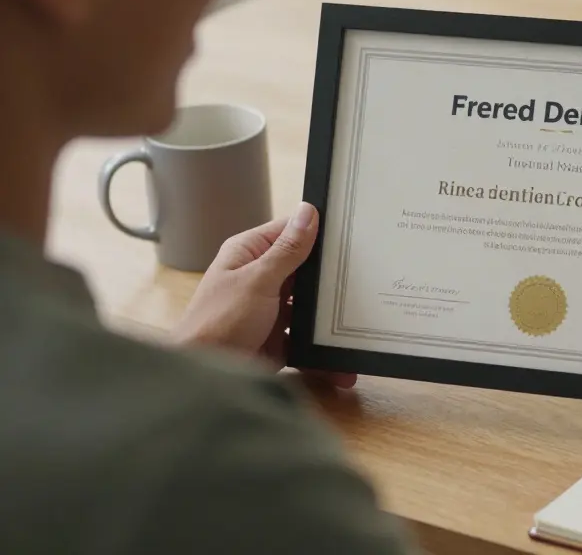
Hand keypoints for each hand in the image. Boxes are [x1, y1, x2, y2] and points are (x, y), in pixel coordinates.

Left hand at [173, 202, 355, 387]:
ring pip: (309, 303)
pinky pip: (307, 335)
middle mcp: (261, 276)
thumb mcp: (258, 281)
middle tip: (373, 272)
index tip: (356, 231)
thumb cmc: (221, 321)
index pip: (291, 231)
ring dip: (330, 312)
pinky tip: (346, 353)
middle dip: (332, 274)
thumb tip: (309, 210)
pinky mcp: (279, 337)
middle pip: (305, 268)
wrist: (201, 379)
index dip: (320, 230)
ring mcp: (271, 308)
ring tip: (366, 313)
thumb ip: (288, 250)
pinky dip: (323, 344)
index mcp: (250, 253)